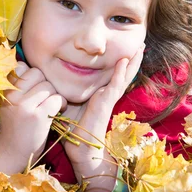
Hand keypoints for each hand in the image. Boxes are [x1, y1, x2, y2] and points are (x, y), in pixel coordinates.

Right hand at [0, 61, 66, 174]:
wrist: (13, 153)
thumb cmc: (15, 124)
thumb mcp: (10, 101)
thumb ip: (18, 83)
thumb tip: (27, 62)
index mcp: (3, 89)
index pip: (22, 66)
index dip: (32, 76)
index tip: (33, 88)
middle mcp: (12, 95)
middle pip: (38, 73)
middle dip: (45, 84)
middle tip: (44, 97)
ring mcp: (24, 105)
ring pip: (49, 85)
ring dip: (54, 95)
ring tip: (50, 106)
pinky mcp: (38, 116)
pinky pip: (56, 98)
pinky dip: (60, 104)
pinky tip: (56, 112)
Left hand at [62, 47, 143, 191]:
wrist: (80, 148)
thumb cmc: (72, 127)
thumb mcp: (67, 102)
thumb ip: (64, 90)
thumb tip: (51, 76)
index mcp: (100, 93)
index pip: (112, 74)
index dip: (119, 61)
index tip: (125, 47)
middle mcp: (107, 94)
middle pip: (122, 72)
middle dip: (131, 58)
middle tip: (140, 43)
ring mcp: (108, 98)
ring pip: (123, 77)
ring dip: (131, 62)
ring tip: (139, 48)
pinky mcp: (106, 104)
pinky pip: (115, 86)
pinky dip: (119, 73)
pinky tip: (123, 62)